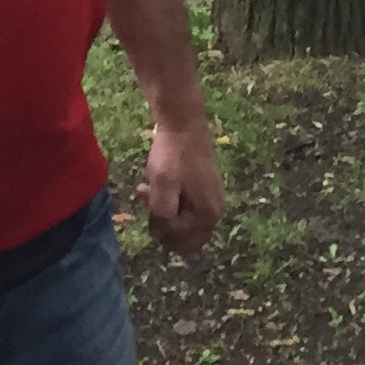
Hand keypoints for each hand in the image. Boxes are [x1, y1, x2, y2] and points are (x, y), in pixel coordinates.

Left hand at [140, 114, 223, 255]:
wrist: (183, 122)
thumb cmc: (172, 155)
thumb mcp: (162, 186)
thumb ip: (164, 215)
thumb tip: (164, 231)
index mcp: (208, 214)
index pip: (183, 242)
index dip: (163, 231)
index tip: (150, 212)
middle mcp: (216, 211)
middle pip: (185, 235)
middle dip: (164, 224)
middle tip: (149, 202)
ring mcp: (212, 200)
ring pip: (183, 221)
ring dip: (165, 212)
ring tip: (148, 190)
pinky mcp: (205, 189)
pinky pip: (186, 208)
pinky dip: (171, 202)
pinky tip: (159, 186)